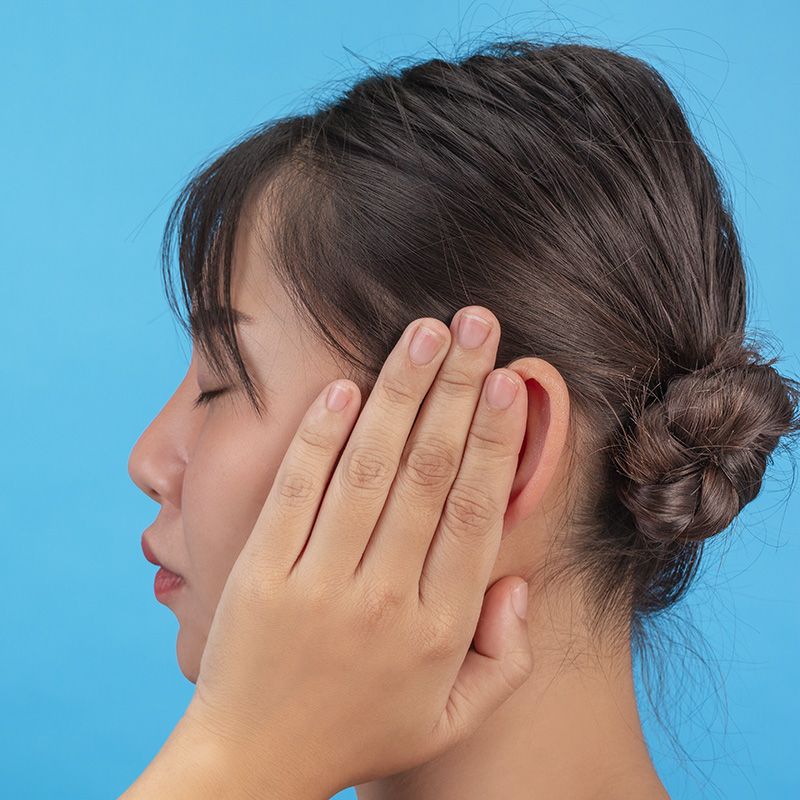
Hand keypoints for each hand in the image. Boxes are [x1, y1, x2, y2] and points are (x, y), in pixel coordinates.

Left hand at [183, 307, 531, 797]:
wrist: (252, 764)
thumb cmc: (359, 731)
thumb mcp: (451, 717)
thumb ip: (506, 656)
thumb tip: (518, 581)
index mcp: (437, 627)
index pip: (475, 514)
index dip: (497, 442)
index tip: (511, 382)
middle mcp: (383, 598)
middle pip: (428, 474)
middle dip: (458, 390)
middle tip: (478, 325)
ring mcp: (317, 583)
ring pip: (368, 470)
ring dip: (399, 393)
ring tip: (425, 332)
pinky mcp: (260, 573)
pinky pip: (296, 492)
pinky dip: (320, 436)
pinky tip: (345, 385)